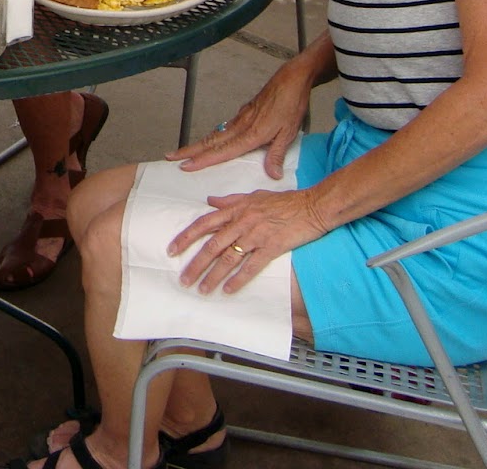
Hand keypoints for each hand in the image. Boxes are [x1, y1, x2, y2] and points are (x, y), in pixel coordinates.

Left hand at [168, 186, 328, 294]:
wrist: (313, 206)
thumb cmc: (285, 201)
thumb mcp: (254, 195)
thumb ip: (231, 200)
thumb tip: (210, 201)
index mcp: (236, 209)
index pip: (204, 223)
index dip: (186, 237)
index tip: (173, 250)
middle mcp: (242, 222)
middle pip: (212, 245)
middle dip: (195, 264)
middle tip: (184, 279)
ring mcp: (256, 235)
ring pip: (228, 258)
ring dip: (213, 276)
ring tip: (203, 289)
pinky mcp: (272, 247)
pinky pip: (251, 266)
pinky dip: (239, 279)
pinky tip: (229, 290)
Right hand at [169, 64, 309, 176]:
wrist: (290, 79)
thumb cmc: (291, 104)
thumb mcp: (289, 133)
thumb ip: (277, 154)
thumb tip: (272, 174)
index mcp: (251, 134)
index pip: (222, 151)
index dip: (203, 160)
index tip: (185, 166)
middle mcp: (241, 126)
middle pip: (210, 142)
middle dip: (189, 151)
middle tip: (170, 157)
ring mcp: (240, 118)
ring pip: (214, 134)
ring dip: (197, 144)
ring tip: (183, 152)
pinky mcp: (243, 113)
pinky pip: (223, 128)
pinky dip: (211, 136)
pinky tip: (211, 139)